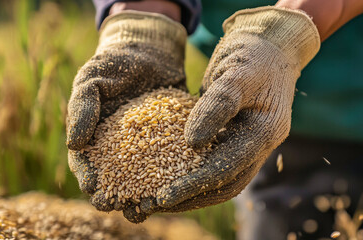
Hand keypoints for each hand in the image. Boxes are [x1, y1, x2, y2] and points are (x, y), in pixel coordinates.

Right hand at [66, 11, 186, 210]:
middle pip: (113, 180)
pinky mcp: (168, 143)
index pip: (85, 165)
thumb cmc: (114, 64)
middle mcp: (117, 149)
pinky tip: (176, 187)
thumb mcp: (92, 79)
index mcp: (93, 138)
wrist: (149, 51)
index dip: (87, 178)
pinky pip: (168, 164)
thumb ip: (81, 107)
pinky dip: (170, 178)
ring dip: (142, 196)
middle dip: (115, 197)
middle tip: (121, 206)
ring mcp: (144, 149)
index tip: (92, 188)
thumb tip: (73, 143)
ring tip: (148, 207)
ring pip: (141, 179)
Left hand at [154, 7, 320, 210]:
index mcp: (265, 132)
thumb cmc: (252, 53)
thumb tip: (193, 143)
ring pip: (217, 179)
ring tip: (154, 199)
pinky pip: (210, 161)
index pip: (229, 168)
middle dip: (189, 197)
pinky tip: (163, 175)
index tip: (163, 195)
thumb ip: (218, 105)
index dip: (196, 184)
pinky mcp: (231, 138)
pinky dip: (188, 171)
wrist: (266, 45)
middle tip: (152, 205)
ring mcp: (246, 143)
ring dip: (188, 191)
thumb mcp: (237, 73)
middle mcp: (258, 145)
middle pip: (224, 183)